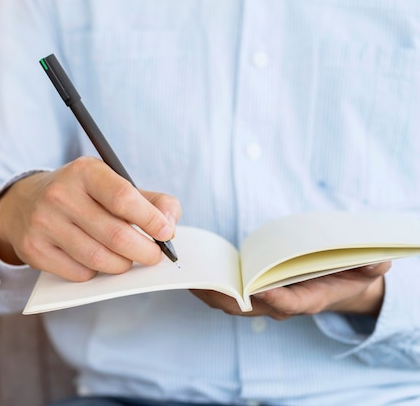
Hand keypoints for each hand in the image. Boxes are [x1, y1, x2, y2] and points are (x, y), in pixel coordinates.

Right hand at [0, 156, 181, 280]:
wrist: (25, 202)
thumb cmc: (82, 195)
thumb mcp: (112, 183)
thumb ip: (150, 200)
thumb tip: (170, 224)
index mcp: (85, 171)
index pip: (124, 198)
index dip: (151, 220)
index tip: (166, 233)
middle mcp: (60, 194)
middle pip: (115, 235)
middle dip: (144, 251)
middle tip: (154, 256)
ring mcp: (43, 223)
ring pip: (98, 259)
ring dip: (122, 265)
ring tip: (127, 259)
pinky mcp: (33, 249)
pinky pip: (79, 273)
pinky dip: (96, 272)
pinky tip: (96, 261)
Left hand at [191, 261, 390, 318]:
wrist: (336, 282)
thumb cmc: (346, 275)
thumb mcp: (364, 270)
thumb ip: (368, 267)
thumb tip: (377, 262)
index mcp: (306, 300)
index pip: (288, 303)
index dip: (274, 298)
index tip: (258, 288)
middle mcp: (281, 304)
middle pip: (249, 307)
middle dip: (226, 296)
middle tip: (206, 281)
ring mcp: (264, 301)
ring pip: (232, 304)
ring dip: (211, 292)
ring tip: (191, 275)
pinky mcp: (252, 293)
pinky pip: (227, 295)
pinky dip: (211, 286)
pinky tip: (196, 272)